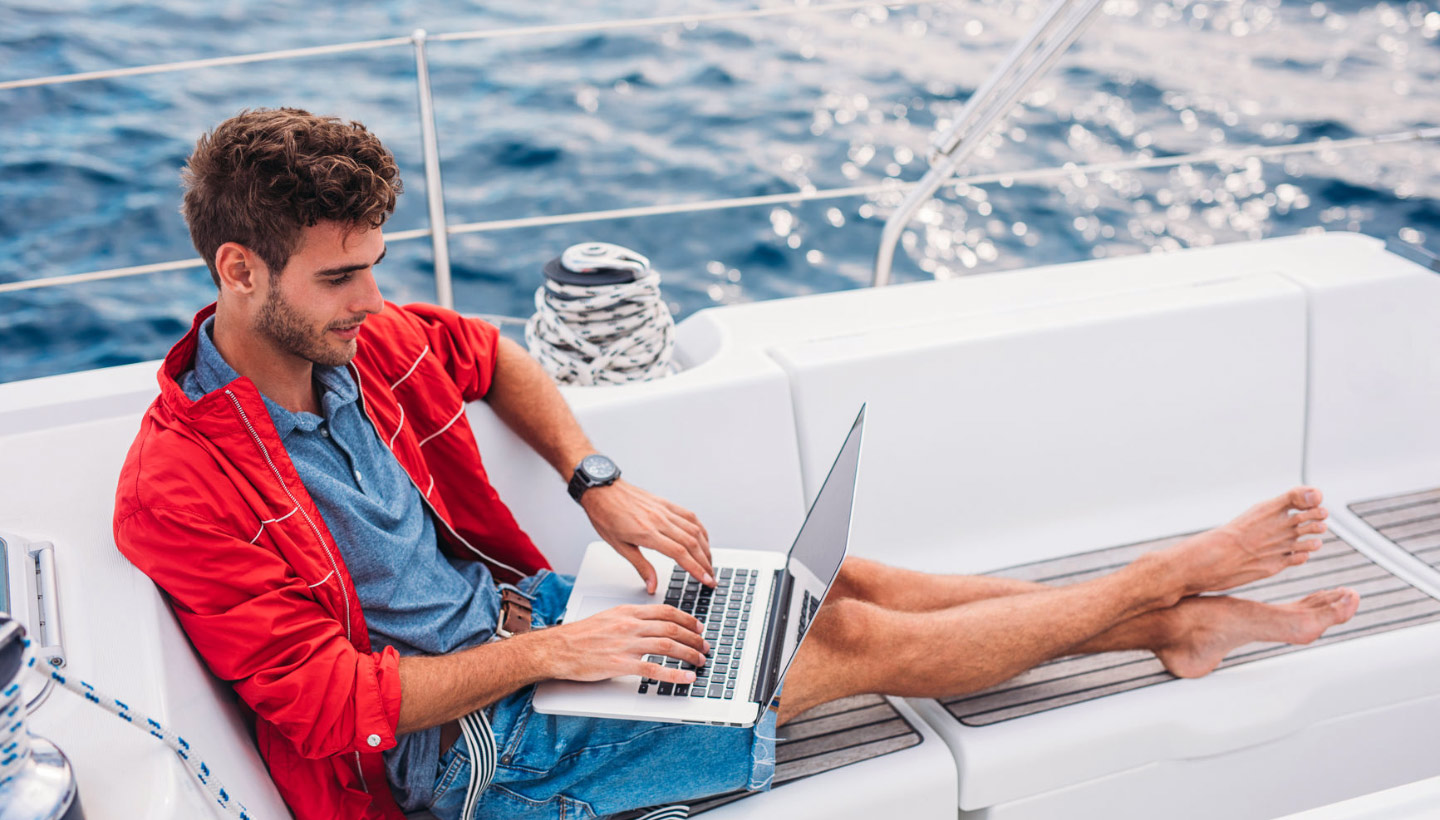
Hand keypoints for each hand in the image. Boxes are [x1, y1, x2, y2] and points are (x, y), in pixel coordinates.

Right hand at [540, 604, 708, 684]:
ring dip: (689, 654)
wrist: (557, 649)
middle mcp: (630, 625)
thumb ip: (630, 619)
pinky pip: (654, 670)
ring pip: (668, 645)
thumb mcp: (608, 618)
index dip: (687, 619)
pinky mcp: (621, 664)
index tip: (698, 627)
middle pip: (672, 628)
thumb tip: (650, 625)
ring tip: (700, 661)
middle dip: (694, 638)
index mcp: (627, 612)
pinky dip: (675, 674)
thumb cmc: (579, 636)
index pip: (666, 611)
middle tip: (704, 646)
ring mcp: (626, 644)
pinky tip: (686, 678)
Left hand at [580, 479, 712, 591]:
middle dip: (706, 563)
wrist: (602, 490)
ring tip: (709, 563)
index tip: (706, 580)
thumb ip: (641, 567)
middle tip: (711, 577)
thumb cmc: (606, 516)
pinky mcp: (666, 503)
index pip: (680, 554)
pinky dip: (700, 529)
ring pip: (694, 530)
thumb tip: (652, 586)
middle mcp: (659, 520)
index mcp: (647, 533)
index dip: (696, 569)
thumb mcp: (619, 547)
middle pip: (692, 544)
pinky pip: (689, 516)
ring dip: (706, 548)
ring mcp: (664, 510)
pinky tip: (703, 539)